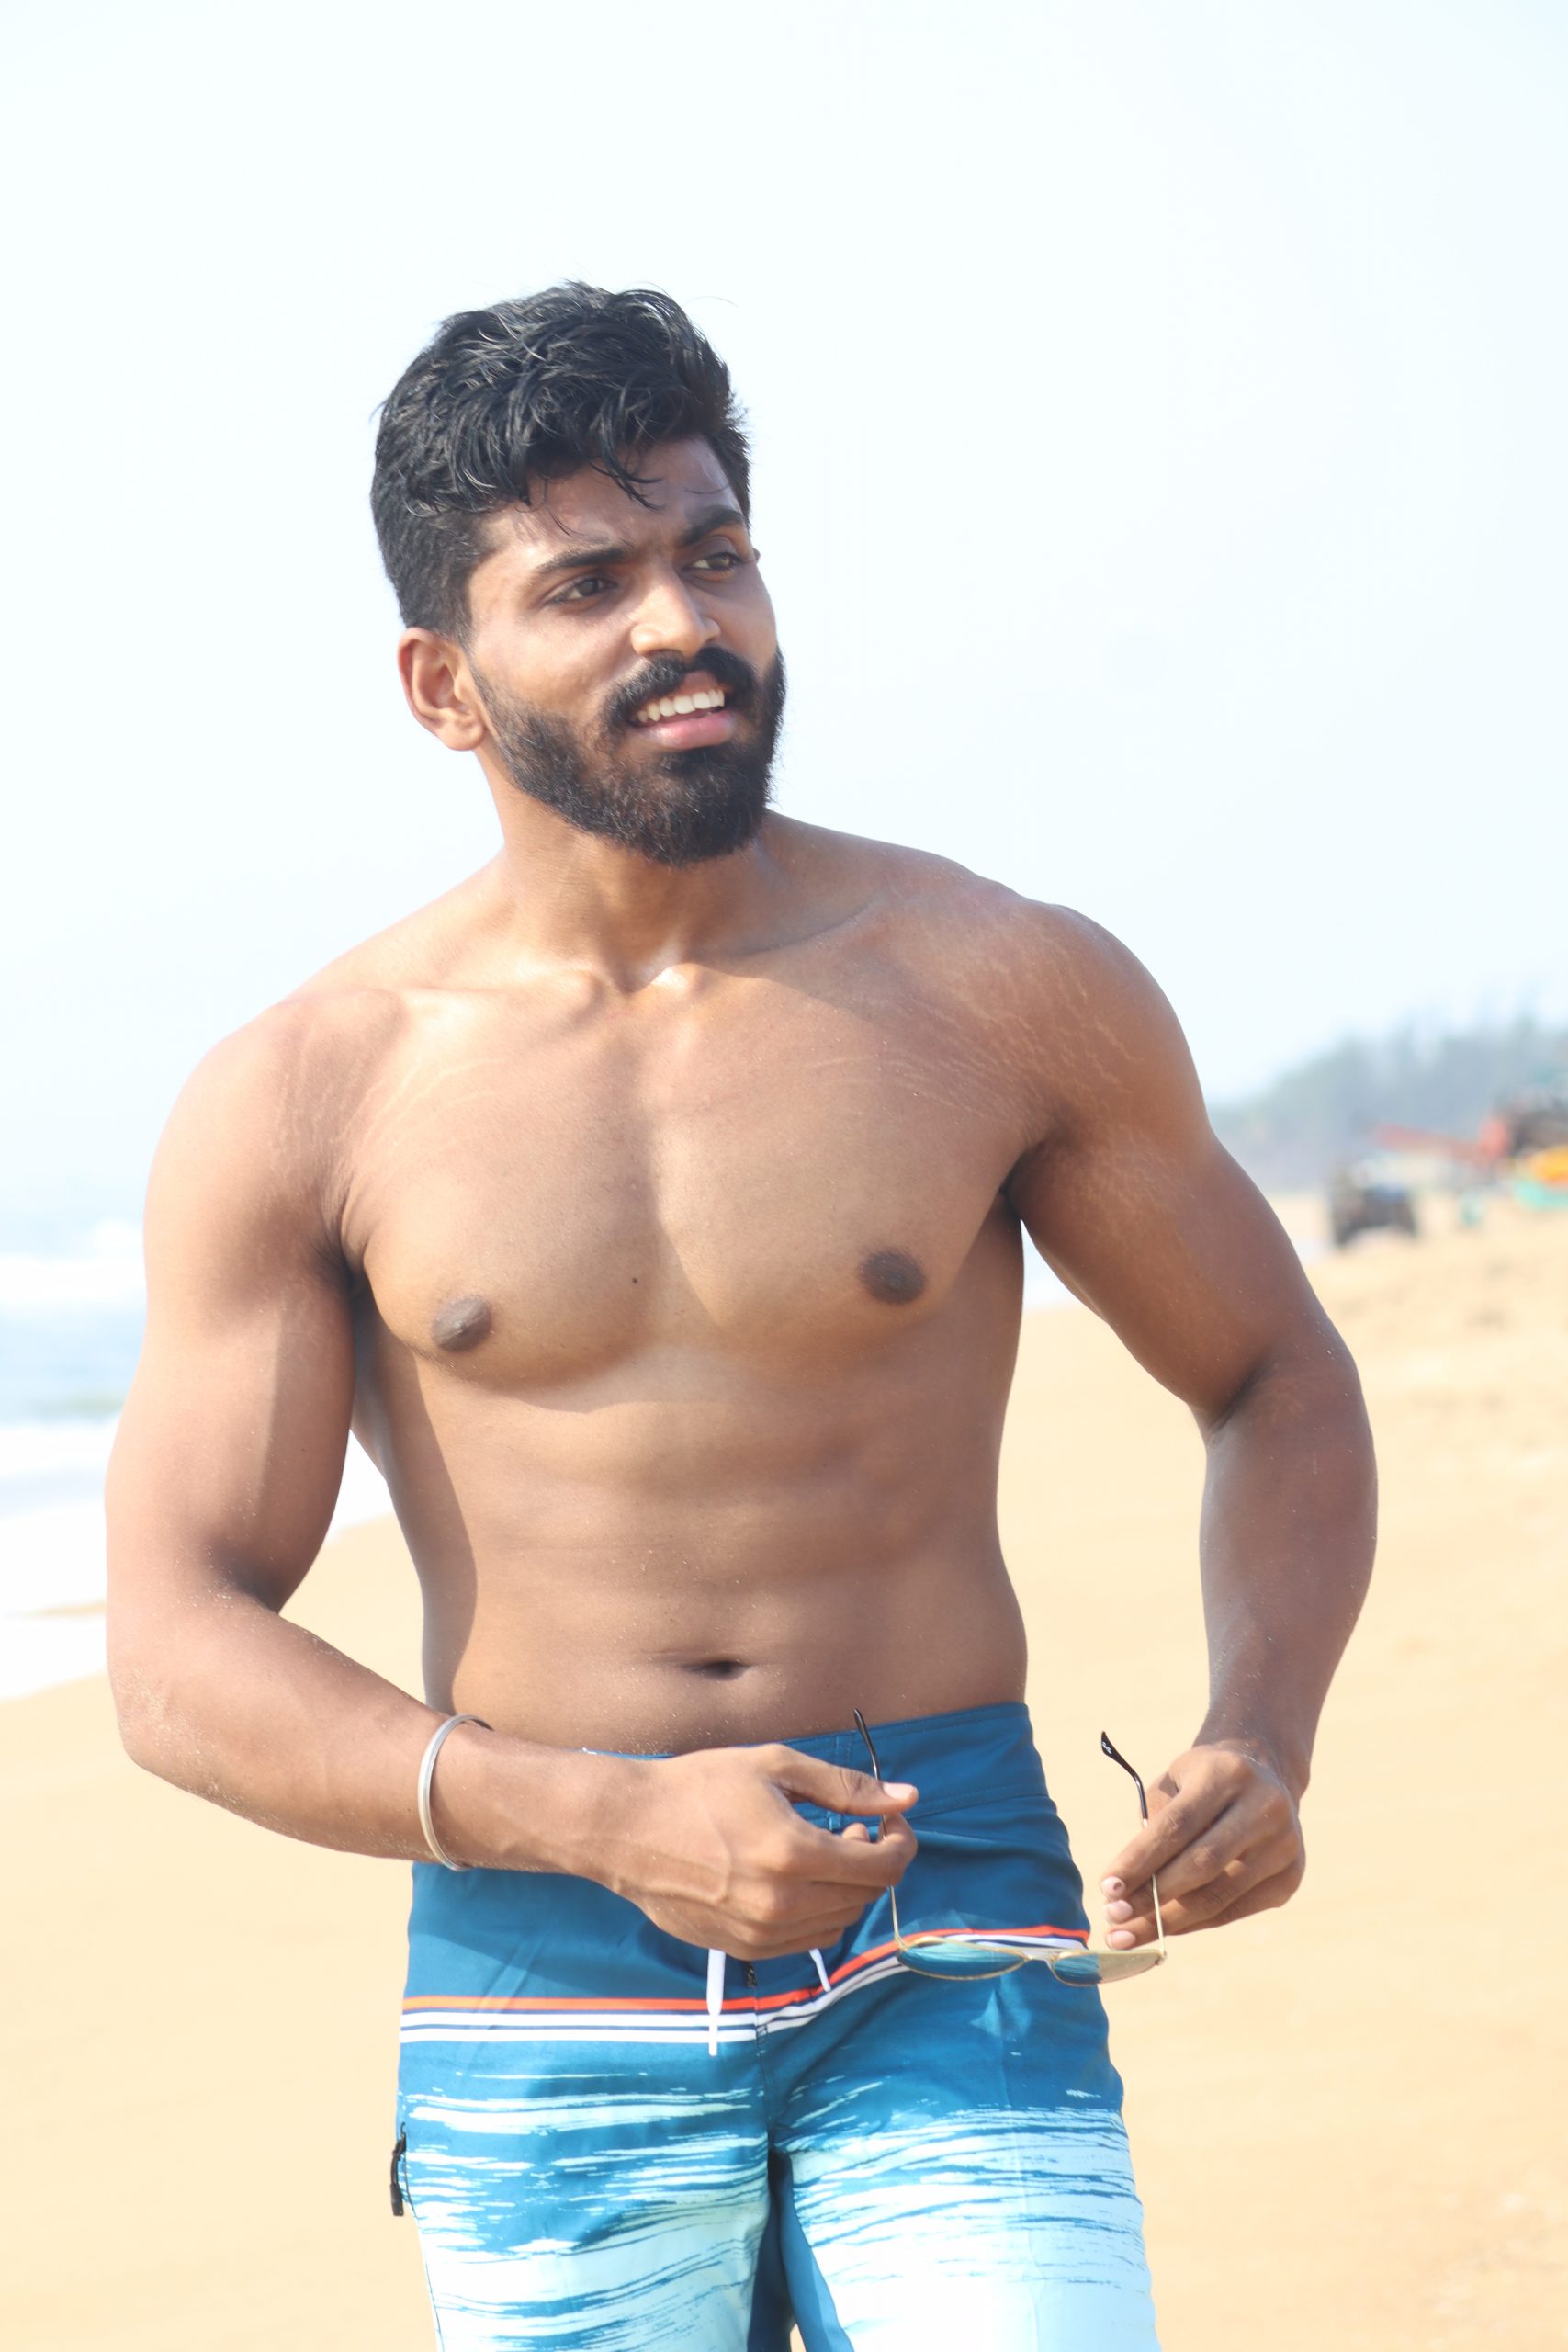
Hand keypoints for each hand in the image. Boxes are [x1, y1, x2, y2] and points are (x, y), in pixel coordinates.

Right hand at [607, 1743, 918, 1959]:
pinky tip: (798, 1879)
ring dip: (849, 1888)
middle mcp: (781, 1902)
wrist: (628, 1829)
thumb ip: (845, 1787)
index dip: (900, 1841)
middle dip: (874, 1860)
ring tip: (824, 1851)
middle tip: (854, 1828)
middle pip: (867, 1896)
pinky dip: (821, 1911)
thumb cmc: (700, 1787)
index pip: (883, 1867)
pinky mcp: (744, 1948)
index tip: (890, 1819)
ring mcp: (762, 1933)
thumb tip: (908, 1798)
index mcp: (793, 1852)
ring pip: (841, 1921)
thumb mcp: (775, 1766)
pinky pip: (808, 1939)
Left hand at [1099, 1740, 1303, 1947]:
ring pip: (1218, 1896)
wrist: (1265, 1775)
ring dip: (1167, 1920)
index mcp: (1227, 1774)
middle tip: (1112, 1917)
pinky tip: (1163, 1927)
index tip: (1105, 1888)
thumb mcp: (1176, 1783)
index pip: (1177, 1825)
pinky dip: (1194, 1922)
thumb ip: (1153, 1827)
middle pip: (1201, 1864)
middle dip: (1151, 1896)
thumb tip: (1127, 1893)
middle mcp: (1264, 1807)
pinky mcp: (1290, 1878)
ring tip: (1127, 1933)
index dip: (1139, 1860)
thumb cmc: (1202, 1783)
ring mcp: (1284, 1845)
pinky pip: (1233, 1910)